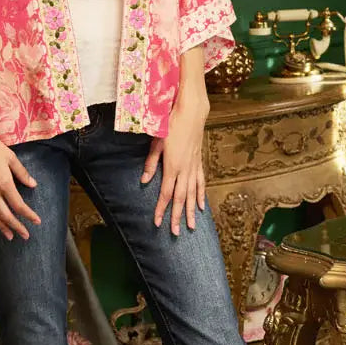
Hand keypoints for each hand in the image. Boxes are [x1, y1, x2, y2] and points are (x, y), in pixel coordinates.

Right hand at [0, 127, 39, 241]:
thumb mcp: (10, 157)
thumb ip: (22, 173)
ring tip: (9, 236)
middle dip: (16, 227)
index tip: (36, 221)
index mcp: (4, 183)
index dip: (29, 215)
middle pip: (6, 215)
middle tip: (25, 236)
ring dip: (1, 227)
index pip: (19, 205)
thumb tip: (33, 184)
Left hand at [141, 95, 207, 235]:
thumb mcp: (157, 142)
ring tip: (191, 226)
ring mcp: (194, 166)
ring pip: (192, 194)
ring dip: (191, 211)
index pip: (166, 193)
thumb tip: (144, 181)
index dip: (161, 209)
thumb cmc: (171, 123)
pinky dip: (201, 196)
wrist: (192, 112)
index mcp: (173, 166)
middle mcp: (185, 169)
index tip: (157, 222)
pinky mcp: (198, 162)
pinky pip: (201, 183)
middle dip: (177, 217)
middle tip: (176, 233)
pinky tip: (201, 207)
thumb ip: (151, 163)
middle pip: (181, 198)